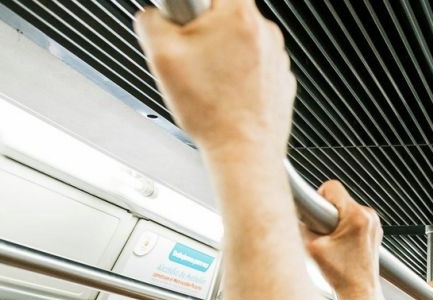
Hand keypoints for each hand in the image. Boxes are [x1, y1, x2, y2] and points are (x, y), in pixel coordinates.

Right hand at [135, 1, 294, 159]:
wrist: (244, 152)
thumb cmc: (211, 111)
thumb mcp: (161, 57)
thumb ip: (150, 20)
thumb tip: (153, 15)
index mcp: (239, 14)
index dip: (192, 6)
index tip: (185, 25)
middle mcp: (265, 31)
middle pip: (225, 15)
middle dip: (205, 33)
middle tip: (193, 60)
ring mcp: (278, 56)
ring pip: (240, 43)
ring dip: (222, 56)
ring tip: (211, 83)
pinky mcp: (282, 78)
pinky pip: (255, 67)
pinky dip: (240, 77)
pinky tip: (227, 95)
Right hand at [300, 181, 380, 297]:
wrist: (359, 293)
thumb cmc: (342, 276)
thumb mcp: (312, 248)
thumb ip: (301, 226)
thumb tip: (294, 213)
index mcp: (357, 217)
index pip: (331, 187)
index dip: (317, 198)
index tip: (314, 213)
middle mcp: (369, 217)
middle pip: (339, 198)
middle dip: (326, 213)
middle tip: (324, 234)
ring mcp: (374, 224)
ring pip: (346, 209)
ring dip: (335, 222)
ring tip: (334, 243)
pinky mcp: (373, 231)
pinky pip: (353, 219)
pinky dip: (344, 228)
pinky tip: (341, 246)